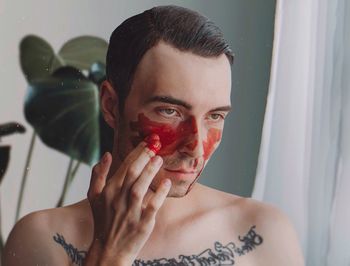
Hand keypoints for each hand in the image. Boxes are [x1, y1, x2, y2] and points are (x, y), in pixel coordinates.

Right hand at [84, 137, 170, 265]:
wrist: (109, 249)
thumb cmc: (103, 220)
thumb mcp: (94, 197)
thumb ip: (98, 174)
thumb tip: (106, 154)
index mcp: (108, 191)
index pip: (123, 166)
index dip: (136, 152)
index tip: (147, 141)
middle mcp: (118, 200)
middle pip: (131, 174)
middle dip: (143, 157)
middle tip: (155, 145)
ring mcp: (130, 212)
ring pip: (140, 188)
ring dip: (150, 172)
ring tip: (159, 159)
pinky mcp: (142, 224)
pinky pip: (152, 207)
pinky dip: (159, 195)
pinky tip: (166, 183)